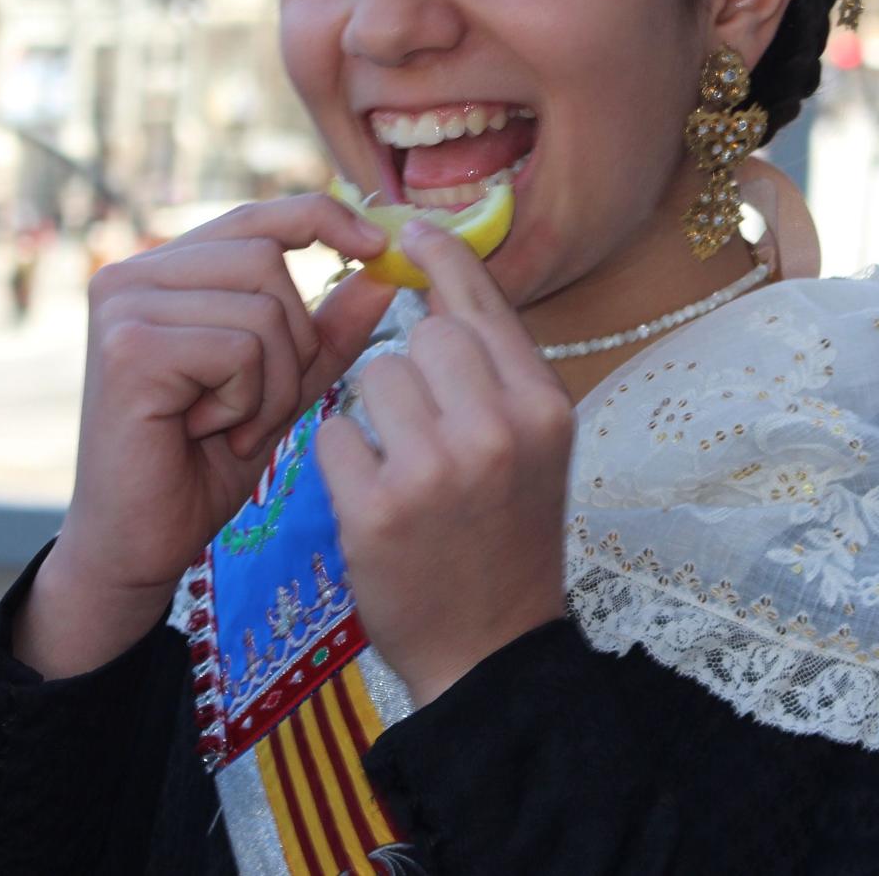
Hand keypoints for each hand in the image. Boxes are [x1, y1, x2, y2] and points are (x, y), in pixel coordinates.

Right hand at [17, 195, 397, 676]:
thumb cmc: (206, 462)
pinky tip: (208, 432)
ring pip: (263, 308)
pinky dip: (248, 401)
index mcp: (165, 269)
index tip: (378, 244)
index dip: (324, 219)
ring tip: (231, 424)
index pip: (260, 214)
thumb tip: (386, 268)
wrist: (141, 542)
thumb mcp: (283, 383)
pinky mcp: (129, 348)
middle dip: (294, 340)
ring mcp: (124, 306)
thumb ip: (327, 327)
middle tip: (261, 404)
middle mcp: (132, 274)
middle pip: (269, 259)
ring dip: (273, 382)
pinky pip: (241, 350)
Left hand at [316, 218, 575, 705]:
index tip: (409, 228)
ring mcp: (438, 469)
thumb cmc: (507, 538)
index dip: (442, 258)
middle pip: (424, 333)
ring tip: (399, 462)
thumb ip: (497, 370)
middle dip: (409, 365)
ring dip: (372, 411)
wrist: (492, 650)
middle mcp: (499, 429)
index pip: (483, 301)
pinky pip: (334, 436)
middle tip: (421, 421)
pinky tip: (371, 496)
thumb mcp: (534, 447)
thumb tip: (442, 279)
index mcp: (544, 406)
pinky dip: (342, 460)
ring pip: (373, 376)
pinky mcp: (378, 510)